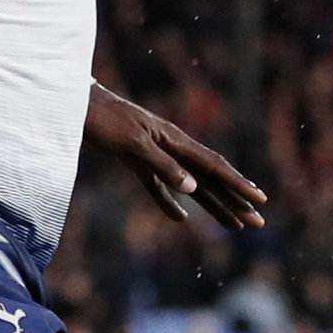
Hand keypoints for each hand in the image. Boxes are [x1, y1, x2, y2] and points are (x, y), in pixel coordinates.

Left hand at [84, 89, 265, 228]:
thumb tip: (193, 189)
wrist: (73, 106)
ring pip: (191, 186)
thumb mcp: (133, 143)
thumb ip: (162, 165)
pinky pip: (158, 188)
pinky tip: (180, 218)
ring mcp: (154, 155)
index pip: (214, 167)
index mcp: (175, 141)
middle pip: (210, 179)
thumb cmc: (103, 120)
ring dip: (212, 206)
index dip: (238, 185)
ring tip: (233, 225)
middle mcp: (171, 148)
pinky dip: (169, 203)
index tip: (259, 200)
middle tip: (258, 224)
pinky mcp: (135, 162)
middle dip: (235, 202)